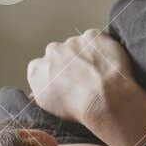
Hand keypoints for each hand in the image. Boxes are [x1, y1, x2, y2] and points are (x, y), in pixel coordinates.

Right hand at [26, 29, 145, 145]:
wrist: (104, 99)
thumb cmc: (78, 108)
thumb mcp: (49, 108)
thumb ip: (41, 92)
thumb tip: (37, 91)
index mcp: (36, 69)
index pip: (43, 67)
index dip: (56, 75)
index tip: (67, 83)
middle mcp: (51, 51)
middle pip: (60, 53)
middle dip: (70, 62)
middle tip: (85, 78)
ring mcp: (73, 42)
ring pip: (79, 46)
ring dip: (87, 55)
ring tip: (99, 73)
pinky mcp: (92, 36)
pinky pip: (97, 40)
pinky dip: (102, 48)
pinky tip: (108, 63)